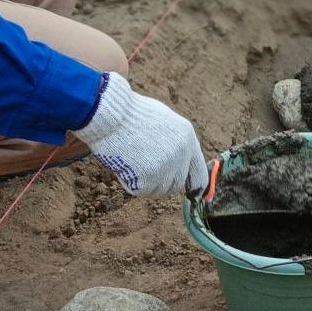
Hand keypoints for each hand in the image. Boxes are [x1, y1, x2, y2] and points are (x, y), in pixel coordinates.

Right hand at [76, 72, 208, 197]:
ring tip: (132, 160)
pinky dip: (130, 183)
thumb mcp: (164, 122)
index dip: (195, 187)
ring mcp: (166, 168)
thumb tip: (179, 163)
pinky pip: (141, 191)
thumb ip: (176, 143)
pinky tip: (124, 164)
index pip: (199, 174)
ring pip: (158, 190)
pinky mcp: (148, 179)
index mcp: (188, 139)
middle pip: (176, 185)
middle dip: (162, 182)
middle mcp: (181, 155)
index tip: (193, 195)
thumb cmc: (132, 115)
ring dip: (146, 183)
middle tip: (144, 170)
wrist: (112, 115)